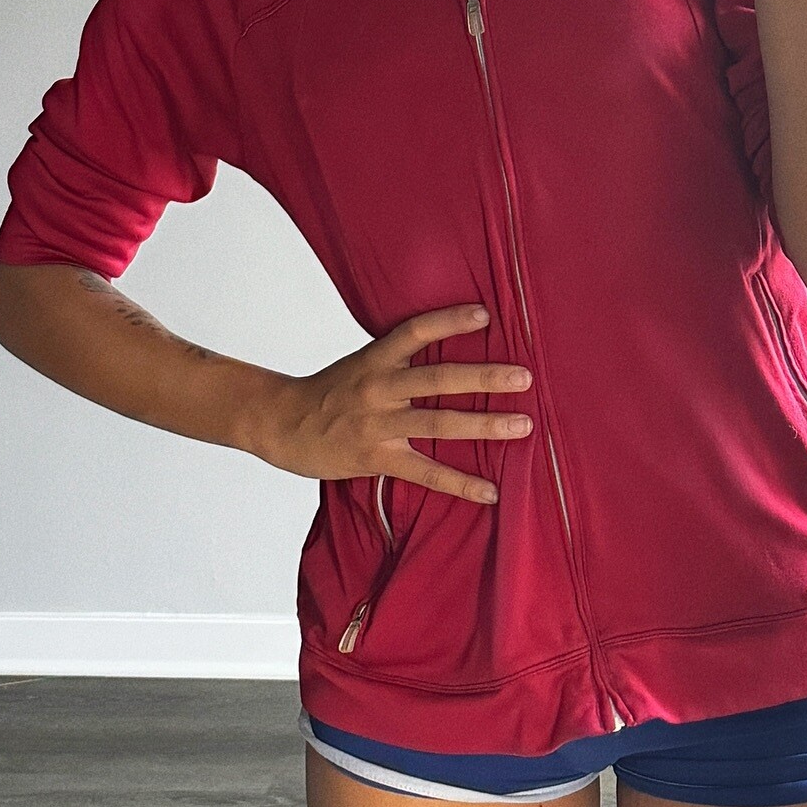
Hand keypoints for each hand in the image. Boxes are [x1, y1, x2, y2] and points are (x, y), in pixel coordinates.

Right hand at [244, 303, 532, 505]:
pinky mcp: (376, 458)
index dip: (450, 321)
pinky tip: (490, 492)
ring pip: (439, 423)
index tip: (486, 315)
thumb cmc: (328, 392)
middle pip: (438, 378)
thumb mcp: (360, 363)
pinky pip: (426, 473)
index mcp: (375, 359)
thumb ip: (398, 358)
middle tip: (524, 376)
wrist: (281, 424)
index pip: (415, 331)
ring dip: (484, 425)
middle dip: (484, 377)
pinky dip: (460, 483)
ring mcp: (378, 425)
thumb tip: (445, 347)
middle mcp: (379, 387)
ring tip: (523, 426)